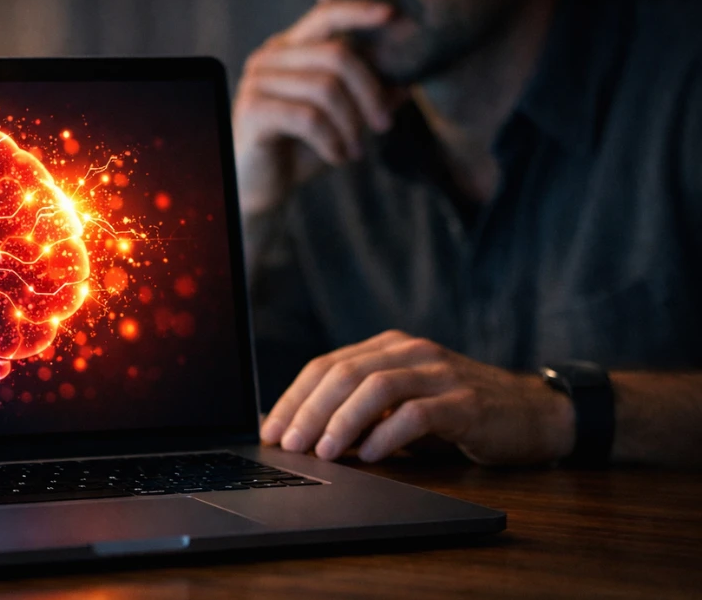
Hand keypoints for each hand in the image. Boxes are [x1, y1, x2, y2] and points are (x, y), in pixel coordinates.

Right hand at [233, 0, 402, 213]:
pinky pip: (308, 117)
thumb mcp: (342, 121)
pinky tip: (336, 157)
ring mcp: (258, 81)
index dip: (359, 11)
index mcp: (290, 49)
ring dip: (351, 125)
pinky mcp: (253, 110)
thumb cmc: (299, 150)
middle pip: (336, 54)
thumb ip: (368, 98)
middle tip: (384, 126)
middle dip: (370, 92)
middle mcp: (270, 57)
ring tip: (356, 151)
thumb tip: (408, 82)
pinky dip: (331, 140)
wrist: (259, 187)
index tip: (393, 14)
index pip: (326, 15)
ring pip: (325, 88)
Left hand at [259, 330, 576, 464]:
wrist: (533, 415)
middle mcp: (410, 352)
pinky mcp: (466, 402)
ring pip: (376, 387)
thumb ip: (360, 412)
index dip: (294, 398)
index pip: (325, 365)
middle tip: (288, 444)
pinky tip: (370, 456)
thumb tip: (302, 435)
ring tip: (322, 452)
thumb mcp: (402, 406)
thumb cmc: (457, 413)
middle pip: (344, 373)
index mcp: (387, 347)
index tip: (270, 429)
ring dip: (342, 421)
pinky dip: (388, 435)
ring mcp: (439, 373)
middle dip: (309, 411)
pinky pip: (418, 414)